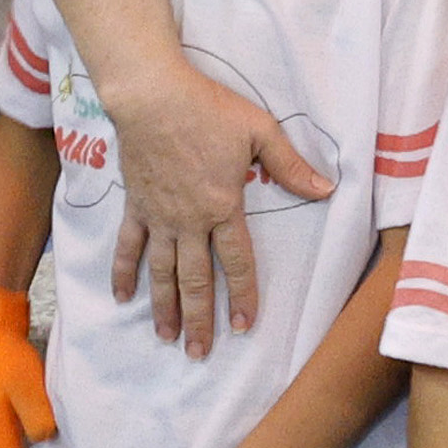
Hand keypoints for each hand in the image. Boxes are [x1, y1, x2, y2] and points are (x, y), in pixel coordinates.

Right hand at [104, 62, 330, 352]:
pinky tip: (121, 298)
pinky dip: (123, 273)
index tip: (243, 325)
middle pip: (194, 279)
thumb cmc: (209, 109)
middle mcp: (189, 220)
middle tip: (200, 352)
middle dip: (199, 319)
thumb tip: (326, 190)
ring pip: (161, 272)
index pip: (236, 261)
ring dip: (163, 308)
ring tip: (167, 338)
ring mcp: (158, 216)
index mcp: (222, 206)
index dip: (241, 295)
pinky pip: (127, 246)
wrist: (152, 95)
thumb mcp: (260, 131)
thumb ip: (291, 166)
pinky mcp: (135, 205)